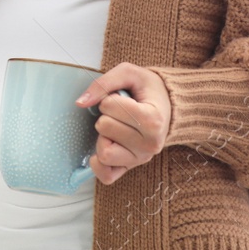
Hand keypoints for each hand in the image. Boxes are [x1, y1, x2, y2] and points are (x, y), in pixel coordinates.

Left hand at [74, 62, 172, 185]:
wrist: (167, 106)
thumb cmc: (147, 89)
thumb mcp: (129, 73)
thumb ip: (104, 83)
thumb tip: (80, 103)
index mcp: (153, 120)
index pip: (109, 106)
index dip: (109, 98)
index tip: (124, 98)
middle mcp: (150, 144)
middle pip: (104, 127)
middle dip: (106, 115)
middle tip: (121, 113)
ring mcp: (141, 159)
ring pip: (104, 152)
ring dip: (103, 135)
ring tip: (117, 127)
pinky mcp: (131, 168)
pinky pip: (106, 176)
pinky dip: (99, 163)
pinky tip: (106, 145)